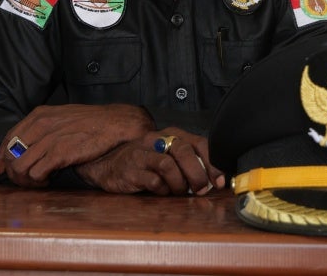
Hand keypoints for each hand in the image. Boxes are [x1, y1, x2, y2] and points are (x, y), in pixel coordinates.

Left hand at [0, 104, 153, 186]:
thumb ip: (44, 128)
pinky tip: (47, 182)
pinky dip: (37, 182)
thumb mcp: (62, 117)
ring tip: (37, 183)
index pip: (8, 138)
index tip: (1, 168)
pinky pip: (35, 173)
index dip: (2, 156)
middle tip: (24, 180)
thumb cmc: (90, 122)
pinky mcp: (60, 153)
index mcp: (39, 115)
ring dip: (24, 180)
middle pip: (10, 154)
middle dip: (12, 171)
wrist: (114, 123)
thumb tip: (29, 145)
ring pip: (19, 166)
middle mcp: (40, 125)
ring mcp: (49, 139)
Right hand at [75, 128, 225, 194]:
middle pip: (184, 151)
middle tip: (200, 190)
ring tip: (178, 192)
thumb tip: (215, 181)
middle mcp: (157, 140)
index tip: (220, 181)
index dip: (212, 163)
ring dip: (179, 184)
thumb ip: (188, 163)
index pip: (199, 142)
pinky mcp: (130, 170)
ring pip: (168, 165)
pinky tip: (160, 192)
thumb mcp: (167, 156)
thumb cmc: (143, 162)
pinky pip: (152, 181)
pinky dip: (161, 190)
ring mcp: (142, 154)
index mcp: (171, 135)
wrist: (106, 164)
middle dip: (197, 174)